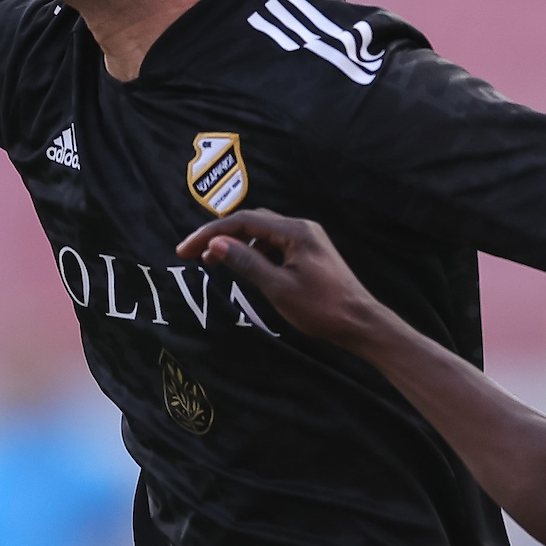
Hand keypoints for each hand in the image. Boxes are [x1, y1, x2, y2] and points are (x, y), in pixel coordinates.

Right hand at [174, 209, 383, 349]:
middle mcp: (301, 228)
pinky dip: (254, 253)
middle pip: (252, 222)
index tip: (185, 250)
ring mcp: (307, 239)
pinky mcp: (309, 253)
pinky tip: (243, 267)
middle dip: (220, 235)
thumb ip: (246, 263)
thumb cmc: (322, 308)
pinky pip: (274, 245)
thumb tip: (216, 244)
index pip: (243, 222)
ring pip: (262, 234)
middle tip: (193, 254)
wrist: (360, 323)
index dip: (210, 234)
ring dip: (236, 244)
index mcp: (295, 231)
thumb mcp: (278, 287)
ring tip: (212, 261)